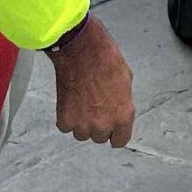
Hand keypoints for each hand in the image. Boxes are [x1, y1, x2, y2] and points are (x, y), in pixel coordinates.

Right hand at [49, 13, 135, 146]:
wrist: (81, 50)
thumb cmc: (105, 59)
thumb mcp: (126, 80)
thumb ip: (122, 101)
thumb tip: (117, 106)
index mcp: (123, 115)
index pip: (120, 141)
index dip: (115, 133)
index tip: (111, 129)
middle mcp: (104, 124)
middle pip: (99, 138)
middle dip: (97, 125)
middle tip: (94, 107)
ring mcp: (83, 124)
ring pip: (81, 134)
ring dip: (81, 122)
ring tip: (81, 102)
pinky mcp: (65, 119)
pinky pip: (65, 127)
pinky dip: (66, 117)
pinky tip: (71, 101)